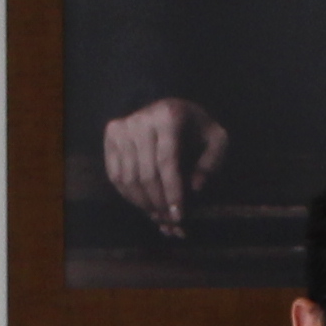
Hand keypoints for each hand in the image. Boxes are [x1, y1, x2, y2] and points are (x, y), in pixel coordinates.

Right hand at [102, 97, 231, 234]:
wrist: (164, 104)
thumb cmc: (193, 125)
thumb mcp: (215, 137)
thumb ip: (212, 161)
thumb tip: (194, 188)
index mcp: (168, 118)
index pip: (167, 163)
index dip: (172, 193)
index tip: (179, 216)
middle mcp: (140, 122)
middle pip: (146, 175)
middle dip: (159, 204)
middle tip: (170, 222)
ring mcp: (121, 129)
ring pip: (128, 179)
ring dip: (144, 204)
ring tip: (159, 216)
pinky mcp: (110, 137)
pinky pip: (115, 176)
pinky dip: (129, 196)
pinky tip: (144, 204)